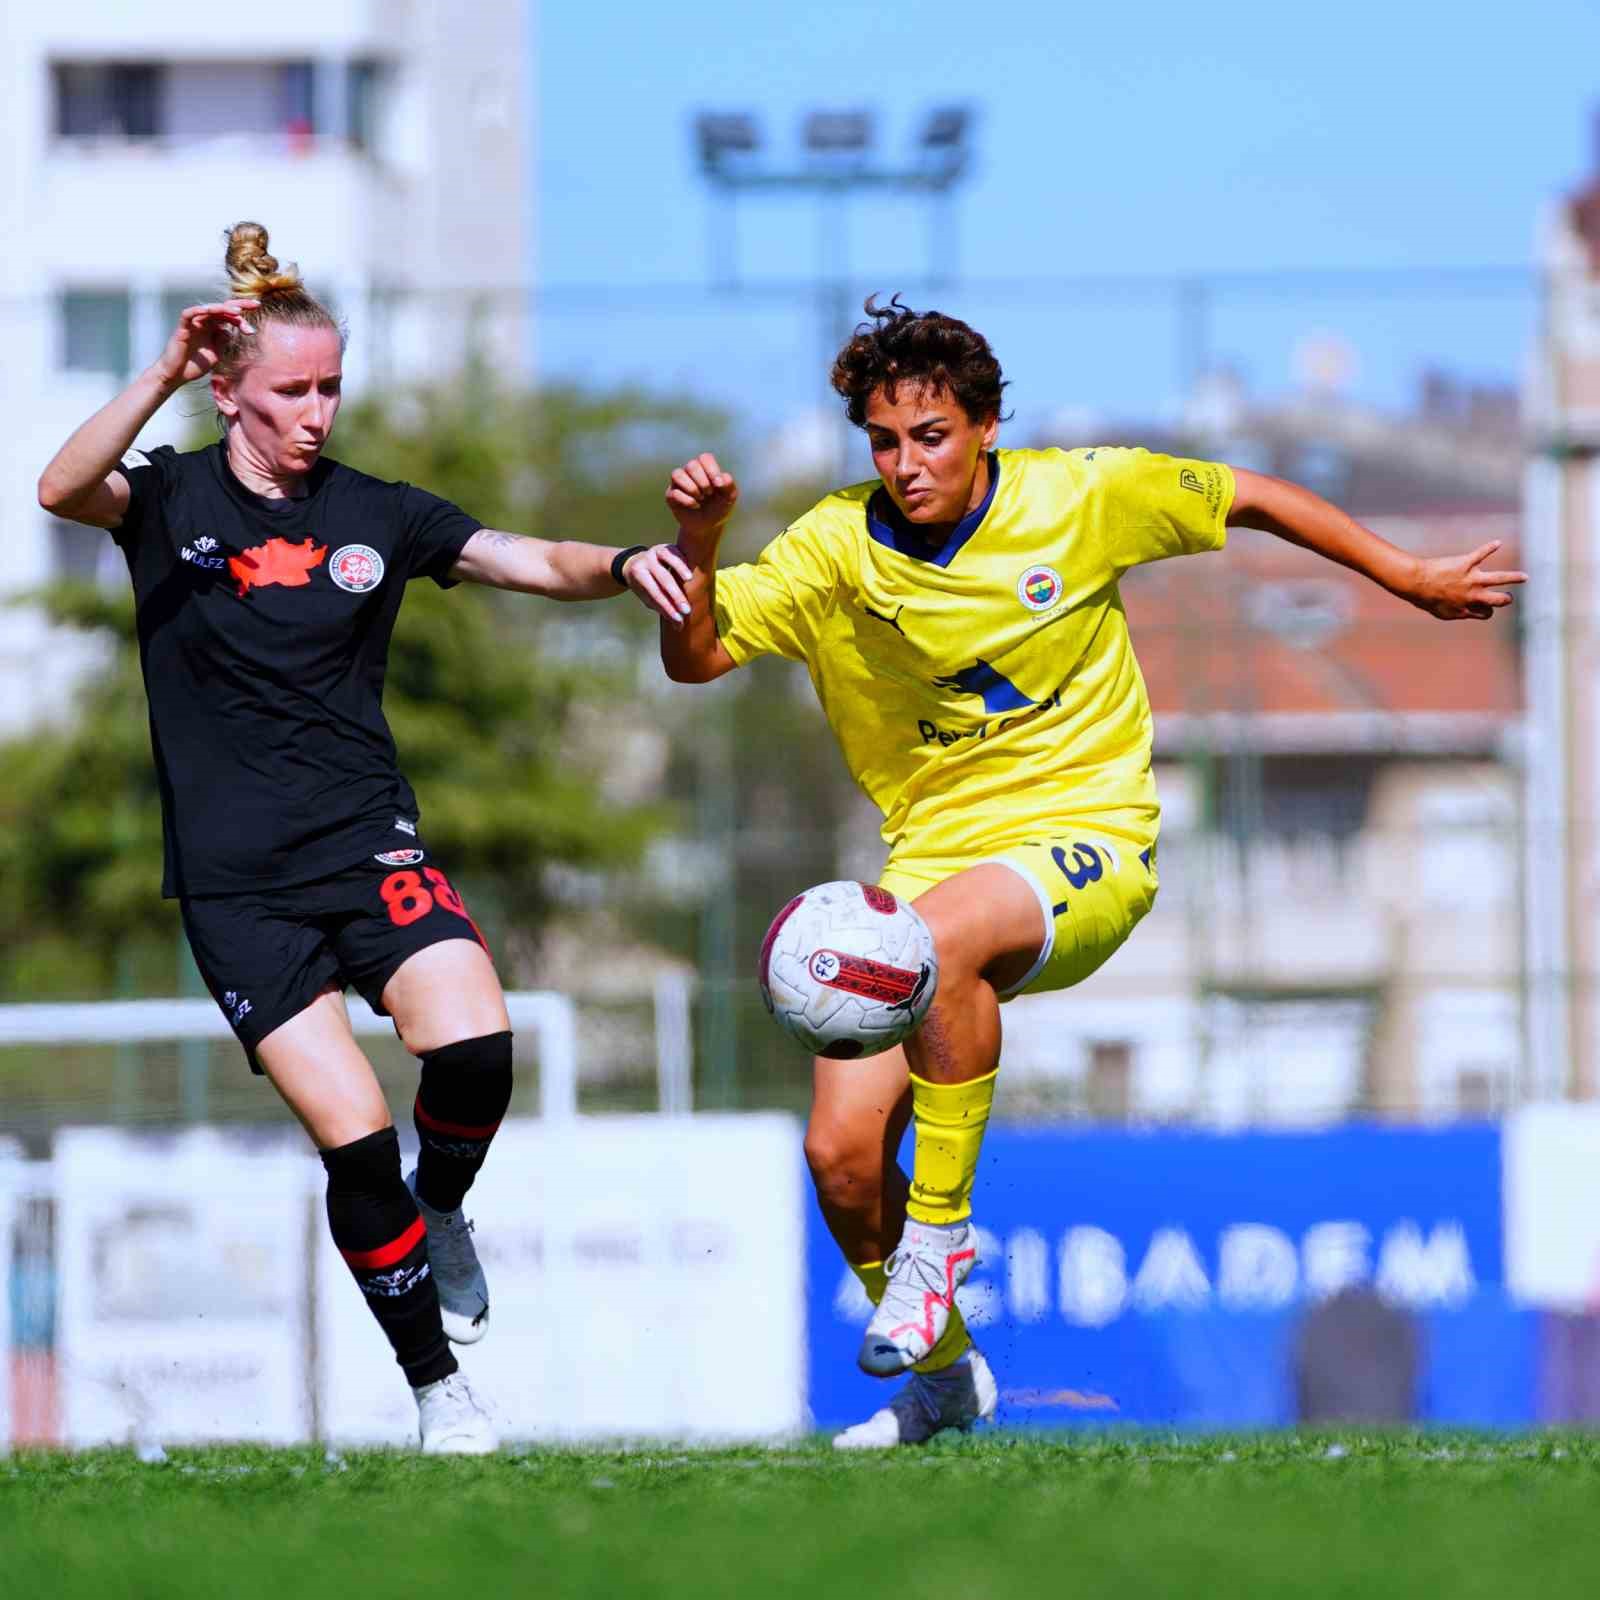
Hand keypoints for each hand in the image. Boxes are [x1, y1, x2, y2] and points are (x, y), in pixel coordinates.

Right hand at [151, 299, 259, 388]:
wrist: (177, 375)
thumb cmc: (195, 365)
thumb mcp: (216, 353)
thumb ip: (223, 341)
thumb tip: (230, 331)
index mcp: (213, 328)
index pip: (230, 316)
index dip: (244, 314)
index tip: (258, 310)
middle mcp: (203, 322)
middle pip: (222, 309)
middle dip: (240, 306)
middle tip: (255, 305)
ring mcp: (193, 324)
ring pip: (208, 309)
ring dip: (223, 309)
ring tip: (238, 311)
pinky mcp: (182, 327)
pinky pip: (189, 314)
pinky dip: (199, 310)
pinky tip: (210, 309)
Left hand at [622, 543, 695, 626]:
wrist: (634, 562)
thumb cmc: (644, 585)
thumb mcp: (648, 598)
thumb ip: (663, 609)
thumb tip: (680, 626)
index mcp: (638, 575)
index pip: (654, 593)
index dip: (667, 606)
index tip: (678, 619)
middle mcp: (646, 561)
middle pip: (663, 578)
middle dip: (676, 595)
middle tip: (687, 610)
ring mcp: (656, 551)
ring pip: (668, 559)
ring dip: (680, 569)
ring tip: (690, 581)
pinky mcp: (667, 546)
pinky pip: (676, 551)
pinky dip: (684, 561)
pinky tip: (692, 571)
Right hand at [665, 453, 737, 550]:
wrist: (708, 526)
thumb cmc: (719, 508)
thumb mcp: (729, 498)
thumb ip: (729, 485)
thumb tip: (719, 480)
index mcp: (705, 468)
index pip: (705, 458)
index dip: (711, 470)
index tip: (718, 485)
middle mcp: (690, 472)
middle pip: (691, 465)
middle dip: (702, 481)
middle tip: (709, 493)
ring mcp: (679, 483)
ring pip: (677, 474)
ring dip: (692, 488)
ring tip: (701, 498)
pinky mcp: (671, 495)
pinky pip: (674, 492)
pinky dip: (687, 500)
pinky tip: (695, 506)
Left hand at [1407, 540, 1526, 620]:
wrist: (1416, 583)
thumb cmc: (1425, 598)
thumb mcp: (1442, 612)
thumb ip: (1457, 612)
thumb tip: (1465, 612)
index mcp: (1467, 608)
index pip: (1487, 613)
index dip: (1487, 610)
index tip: (1482, 606)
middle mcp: (1473, 595)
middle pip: (1499, 600)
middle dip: (1506, 599)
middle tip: (1508, 597)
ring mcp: (1471, 579)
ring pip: (1500, 578)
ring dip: (1514, 577)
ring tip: (1524, 577)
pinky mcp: (1466, 563)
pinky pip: (1481, 553)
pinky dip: (1490, 547)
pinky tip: (1497, 543)